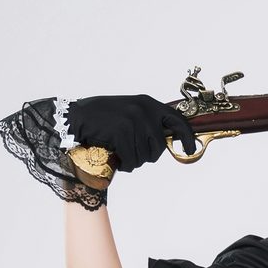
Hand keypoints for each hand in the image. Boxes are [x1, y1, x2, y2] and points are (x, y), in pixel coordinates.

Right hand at [65, 94, 197, 173]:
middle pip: (159, 147)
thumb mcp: (130, 113)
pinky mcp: (122, 132)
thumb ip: (148, 123)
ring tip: (120, 151)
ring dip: (133, 161)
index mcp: (148, 103)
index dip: (187, 137)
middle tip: (131, 152)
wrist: (76, 118)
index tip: (190, 150)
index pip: (177, 120)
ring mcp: (133, 120)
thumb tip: (168, 141)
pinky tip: (115, 157)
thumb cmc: (102, 120)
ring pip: (146, 156)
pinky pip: (132, 160)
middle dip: (147, 156)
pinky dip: (124, 164)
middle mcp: (144, 110)